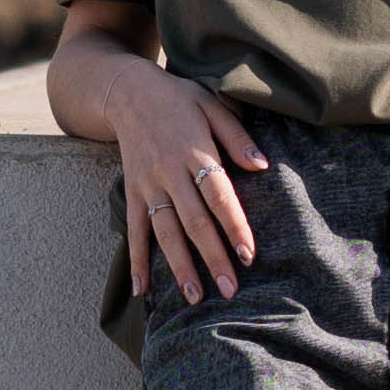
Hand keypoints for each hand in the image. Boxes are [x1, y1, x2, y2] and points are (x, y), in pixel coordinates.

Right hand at [101, 57, 265, 308]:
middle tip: (230, 290)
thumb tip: (262, 166)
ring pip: (165, 232)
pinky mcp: (132, 192)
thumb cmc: (178, 99)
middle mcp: (169, 172)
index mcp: (194, 151)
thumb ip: (237, 137)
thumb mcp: (211, 104)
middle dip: (213, 258)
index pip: (218, 196)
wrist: (127, 92)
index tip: (249, 255)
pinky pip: (134, 230)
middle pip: (194, 222)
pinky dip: (136, 260)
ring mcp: (148, 185)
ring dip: (179, 266)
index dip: (234, 226)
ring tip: (194, 297)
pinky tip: (141, 289)